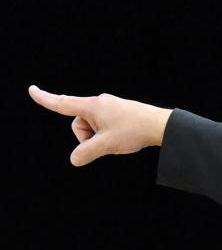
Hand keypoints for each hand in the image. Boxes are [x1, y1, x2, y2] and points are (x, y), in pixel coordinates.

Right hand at [28, 85, 172, 165]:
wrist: (161, 125)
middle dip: (88, 138)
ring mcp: (110, 107)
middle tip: (108, 142)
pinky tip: (124, 136)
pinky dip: (109, 135)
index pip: (62, 103)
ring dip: (100, 138)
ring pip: (93, 128)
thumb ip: (86, 153)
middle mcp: (99, 103)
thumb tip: (74, 159)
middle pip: (80, 124)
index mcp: (92, 106)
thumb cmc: (134, 131)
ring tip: (120, 138)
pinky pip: (105, 127)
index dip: (45, 99)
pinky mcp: (119, 112)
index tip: (32, 90)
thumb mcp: (107, 145)